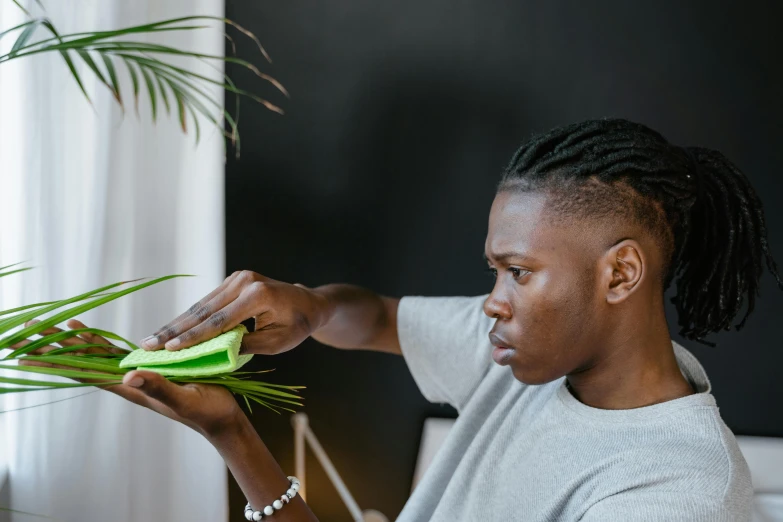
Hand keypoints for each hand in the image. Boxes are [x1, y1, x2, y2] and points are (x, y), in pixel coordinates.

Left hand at [15, 319, 243, 438]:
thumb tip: (127, 375)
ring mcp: (140, 375)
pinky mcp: (153, 368)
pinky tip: (91, 335)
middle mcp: (130, 381)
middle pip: (86, 361)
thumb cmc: (206, 410)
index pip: (86, 373)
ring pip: (100, 356)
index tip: (29, 354)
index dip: (58, 362)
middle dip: (57, 346)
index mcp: (133, 389)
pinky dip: (102, 342)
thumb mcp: (183, 399)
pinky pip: (119, 353)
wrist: (221, 416)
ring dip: (76, 342)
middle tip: (30, 329)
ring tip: (54, 328)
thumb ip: (158, 387)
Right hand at [139, 270, 332, 353]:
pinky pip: (207, 302)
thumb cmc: (297, 325)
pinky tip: (169, 330)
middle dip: (174, 330)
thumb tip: (215, 352)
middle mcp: (244, 281)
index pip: (220, 321)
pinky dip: (188, 317)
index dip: (194, 337)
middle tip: (147, 345)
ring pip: (201, 304)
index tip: (170, 350)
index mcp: (258, 295)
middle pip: (204, 310)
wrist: (308, 302)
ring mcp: (237, 278)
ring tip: (151, 339)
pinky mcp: (233, 281)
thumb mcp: (278, 342)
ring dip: (175, 323)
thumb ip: (247, 345)